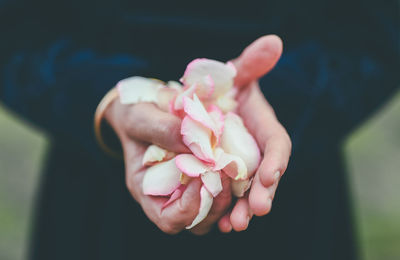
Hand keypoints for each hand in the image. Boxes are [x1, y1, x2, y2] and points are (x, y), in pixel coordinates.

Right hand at [104, 95, 231, 234]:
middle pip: (197, 222)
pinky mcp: (205, 175)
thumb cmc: (134, 115)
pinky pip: (223, 190)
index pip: (169, 219)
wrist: (144, 108)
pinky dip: (233, 182)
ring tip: (231, 166)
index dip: (189, 208)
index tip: (200, 176)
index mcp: (147, 190)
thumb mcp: (139, 118)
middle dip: (215, 204)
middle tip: (224, 173)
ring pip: (214, 211)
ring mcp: (189, 188)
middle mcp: (169, 196)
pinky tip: (235, 160)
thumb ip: (162, 129)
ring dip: (228, 194)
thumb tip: (197, 145)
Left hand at [218, 35, 291, 231]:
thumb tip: (273, 42)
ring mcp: (243, 167)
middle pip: (267, 175)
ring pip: (249, 192)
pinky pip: (229, 197)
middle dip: (263, 193)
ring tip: (234, 224)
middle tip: (256, 210)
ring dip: (244, 209)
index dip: (276, 160)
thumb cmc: (222, 88)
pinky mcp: (226, 178)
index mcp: (263, 127)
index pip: (277, 144)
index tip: (270, 176)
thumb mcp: (233, 74)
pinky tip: (219, 224)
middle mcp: (257, 151)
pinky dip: (225, 211)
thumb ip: (251, 63)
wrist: (205, 106)